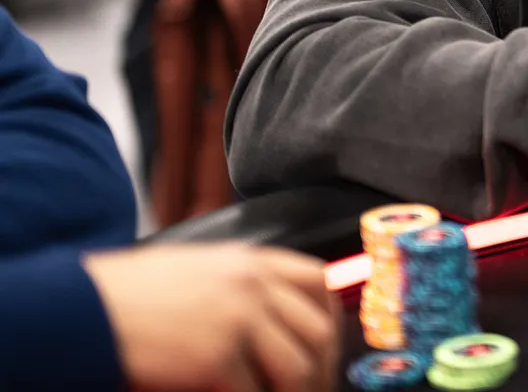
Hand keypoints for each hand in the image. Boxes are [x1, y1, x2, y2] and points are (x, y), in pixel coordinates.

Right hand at [83, 243, 339, 391]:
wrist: (86, 309)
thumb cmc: (132, 293)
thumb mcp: (197, 269)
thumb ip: (240, 283)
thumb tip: (274, 317)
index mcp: (250, 260)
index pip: (317, 281)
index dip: (330, 316)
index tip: (330, 343)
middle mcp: (253, 285)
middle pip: (316, 328)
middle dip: (324, 365)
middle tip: (319, 387)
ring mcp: (238, 319)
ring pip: (297, 364)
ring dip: (299, 389)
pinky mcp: (217, 356)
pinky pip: (255, 390)